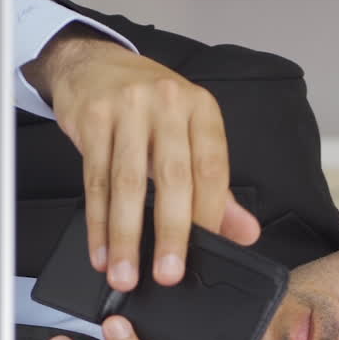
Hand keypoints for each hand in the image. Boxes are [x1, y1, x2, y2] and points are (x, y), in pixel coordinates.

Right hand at [22, 25, 260, 291]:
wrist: (94, 64)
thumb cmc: (148, 106)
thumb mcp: (189, 134)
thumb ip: (216, 187)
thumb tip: (246, 233)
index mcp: (201, 109)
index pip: (211, 168)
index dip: (211, 215)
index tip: (208, 253)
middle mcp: (167, 104)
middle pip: (171, 178)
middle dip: (170, 233)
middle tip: (168, 275)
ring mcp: (127, 109)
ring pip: (127, 184)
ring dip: (125, 237)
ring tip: (125, 274)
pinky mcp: (92, 119)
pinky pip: (95, 180)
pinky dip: (97, 222)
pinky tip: (100, 250)